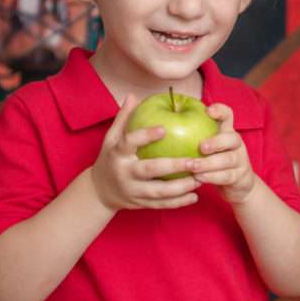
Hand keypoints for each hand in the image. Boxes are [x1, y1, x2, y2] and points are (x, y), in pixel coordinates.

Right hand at [89, 94, 200, 210]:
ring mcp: (132, 191)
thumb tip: (133, 95)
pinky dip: (178, 202)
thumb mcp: (111, 138)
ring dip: (181, 187)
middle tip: (195, 161)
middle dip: (173, 166)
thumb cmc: (111, 158)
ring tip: (200, 178)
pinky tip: (195, 196)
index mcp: (117, 154)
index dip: (145, 136)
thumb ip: (123, 118)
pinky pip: (161, 205)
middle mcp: (124, 173)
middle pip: (149, 170)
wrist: (99, 191)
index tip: (164, 128)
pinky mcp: (140, 204)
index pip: (129, 142)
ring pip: (158, 191)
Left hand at [186, 103, 256, 204]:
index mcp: (226, 132)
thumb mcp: (207, 147)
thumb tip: (161, 127)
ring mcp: (240, 160)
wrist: (239, 184)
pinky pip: (227, 176)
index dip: (220, 111)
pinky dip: (212, 177)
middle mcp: (235, 144)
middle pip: (232, 138)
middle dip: (216, 141)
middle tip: (201, 147)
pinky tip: (198, 178)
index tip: (208, 111)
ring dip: (210, 163)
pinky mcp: (240, 176)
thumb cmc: (214, 161)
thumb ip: (191, 137)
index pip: (227, 115)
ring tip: (194, 166)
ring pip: (229, 159)